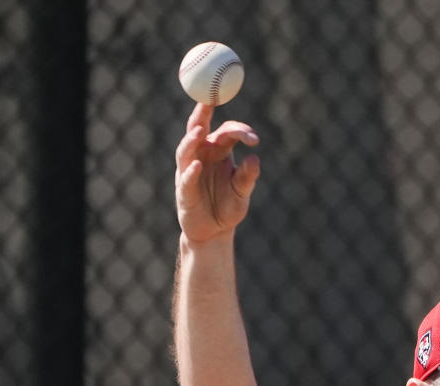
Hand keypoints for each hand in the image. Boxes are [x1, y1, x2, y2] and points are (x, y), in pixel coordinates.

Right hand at [175, 103, 260, 242]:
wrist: (215, 231)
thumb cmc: (228, 206)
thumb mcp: (242, 191)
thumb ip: (248, 176)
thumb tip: (254, 158)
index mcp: (218, 151)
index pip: (226, 132)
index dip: (239, 131)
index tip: (254, 139)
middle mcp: (202, 156)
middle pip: (198, 129)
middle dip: (202, 113)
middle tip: (208, 99)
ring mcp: (189, 171)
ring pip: (186, 150)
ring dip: (192, 139)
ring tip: (201, 130)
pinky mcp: (184, 191)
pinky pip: (186, 179)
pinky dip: (191, 172)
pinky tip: (197, 166)